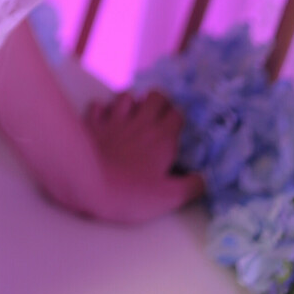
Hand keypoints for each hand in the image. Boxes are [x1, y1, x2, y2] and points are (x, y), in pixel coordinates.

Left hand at [83, 89, 204, 223]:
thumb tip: (205, 179)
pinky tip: (103, 119)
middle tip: (157, 117)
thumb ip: (192, 187)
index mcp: (163, 137)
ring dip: (131, 102)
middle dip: (159, 102)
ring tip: (131, 115)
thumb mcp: (169, 198)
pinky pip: (98, 105)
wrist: (87, 184)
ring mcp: (115, 119)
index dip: (179, 117)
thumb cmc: (131, 192)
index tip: (178, 128)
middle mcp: (141, 122)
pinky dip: (102, 110)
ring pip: (127, 95)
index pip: (178, 113)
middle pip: (155, 95)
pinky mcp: (93, 122)